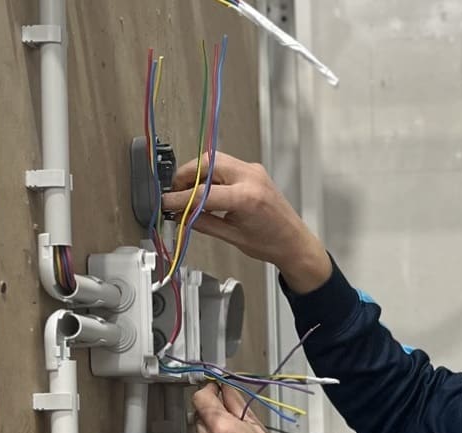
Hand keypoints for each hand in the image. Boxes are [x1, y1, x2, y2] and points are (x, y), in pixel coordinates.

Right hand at [162, 152, 332, 293]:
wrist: (295, 243)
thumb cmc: (272, 243)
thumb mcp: (232, 237)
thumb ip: (203, 223)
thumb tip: (181, 215)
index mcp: (248, 197)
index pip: (203, 192)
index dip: (180, 198)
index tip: (166, 203)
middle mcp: (251, 178)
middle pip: (207, 163)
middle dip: (185, 176)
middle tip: (175, 194)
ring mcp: (254, 171)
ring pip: (215, 160)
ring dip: (197, 174)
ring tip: (188, 194)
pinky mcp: (254, 171)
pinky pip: (225, 166)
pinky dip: (211, 176)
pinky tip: (206, 192)